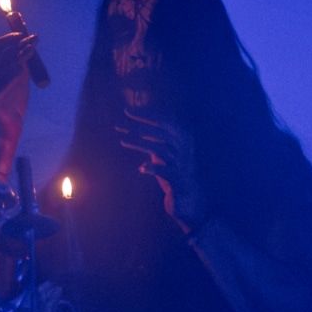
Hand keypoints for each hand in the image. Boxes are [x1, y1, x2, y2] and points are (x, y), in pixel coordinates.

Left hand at [0, 32, 35, 179]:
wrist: (4, 122)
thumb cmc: (4, 136)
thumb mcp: (2, 147)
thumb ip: (0, 158)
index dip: (6, 78)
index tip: (19, 72)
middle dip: (11, 53)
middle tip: (26, 47)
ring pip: (4, 52)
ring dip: (18, 45)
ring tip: (34, 40)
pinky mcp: (5, 65)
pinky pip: (12, 51)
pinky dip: (23, 46)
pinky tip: (34, 41)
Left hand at [118, 110, 207, 232]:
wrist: (192, 201)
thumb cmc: (176, 175)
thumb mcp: (165, 155)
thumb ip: (155, 141)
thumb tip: (138, 127)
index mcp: (183, 138)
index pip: (164, 120)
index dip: (146, 114)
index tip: (128, 110)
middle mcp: (185, 148)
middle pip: (160, 131)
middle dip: (138, 126)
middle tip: (119, 124)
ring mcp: (183, 163)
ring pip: (160, 148)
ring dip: (140, 142)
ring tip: (123, 140)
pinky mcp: (179, 180)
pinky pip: (165, 171)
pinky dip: (152, 168)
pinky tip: (141, 168)